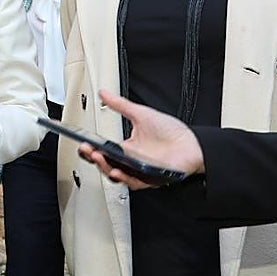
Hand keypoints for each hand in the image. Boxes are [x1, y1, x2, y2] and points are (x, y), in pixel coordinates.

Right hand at [78, 89, 204, 189]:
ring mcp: (139, 170)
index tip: (83, 142)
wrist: (193, 143)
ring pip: (116, 174)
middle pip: (106, 163)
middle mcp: (131, 160)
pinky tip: (117, 170)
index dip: (92, 148)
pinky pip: (133, 182)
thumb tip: (104, 93)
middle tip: (86, 150)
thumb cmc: (172, 131)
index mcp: (127, 147)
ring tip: (99, 158)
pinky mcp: (149, 178)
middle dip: (93, 158)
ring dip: (105, 167)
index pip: (104, 150)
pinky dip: (124, 177)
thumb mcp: (141, 114)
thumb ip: (120, 105)